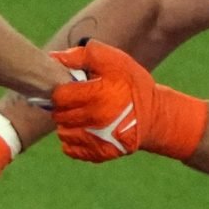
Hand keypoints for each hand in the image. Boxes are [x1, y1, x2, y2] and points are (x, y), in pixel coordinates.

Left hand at [50, 41, 207, 162]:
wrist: (154, 116)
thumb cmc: (133, 84)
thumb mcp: (113, 61)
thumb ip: (82, 56)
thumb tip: (54, 57)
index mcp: (98, 94)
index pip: (59, 96)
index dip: (61, 90)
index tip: (69, 88)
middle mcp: (96, 119)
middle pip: (59, 115)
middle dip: (63, 107)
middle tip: (75, 101)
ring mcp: (97, 139)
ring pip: (63, 133)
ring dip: (67, 124)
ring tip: (80, 115)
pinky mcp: (100, 153)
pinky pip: (70, 149)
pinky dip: (72, 141)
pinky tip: (84, 130)